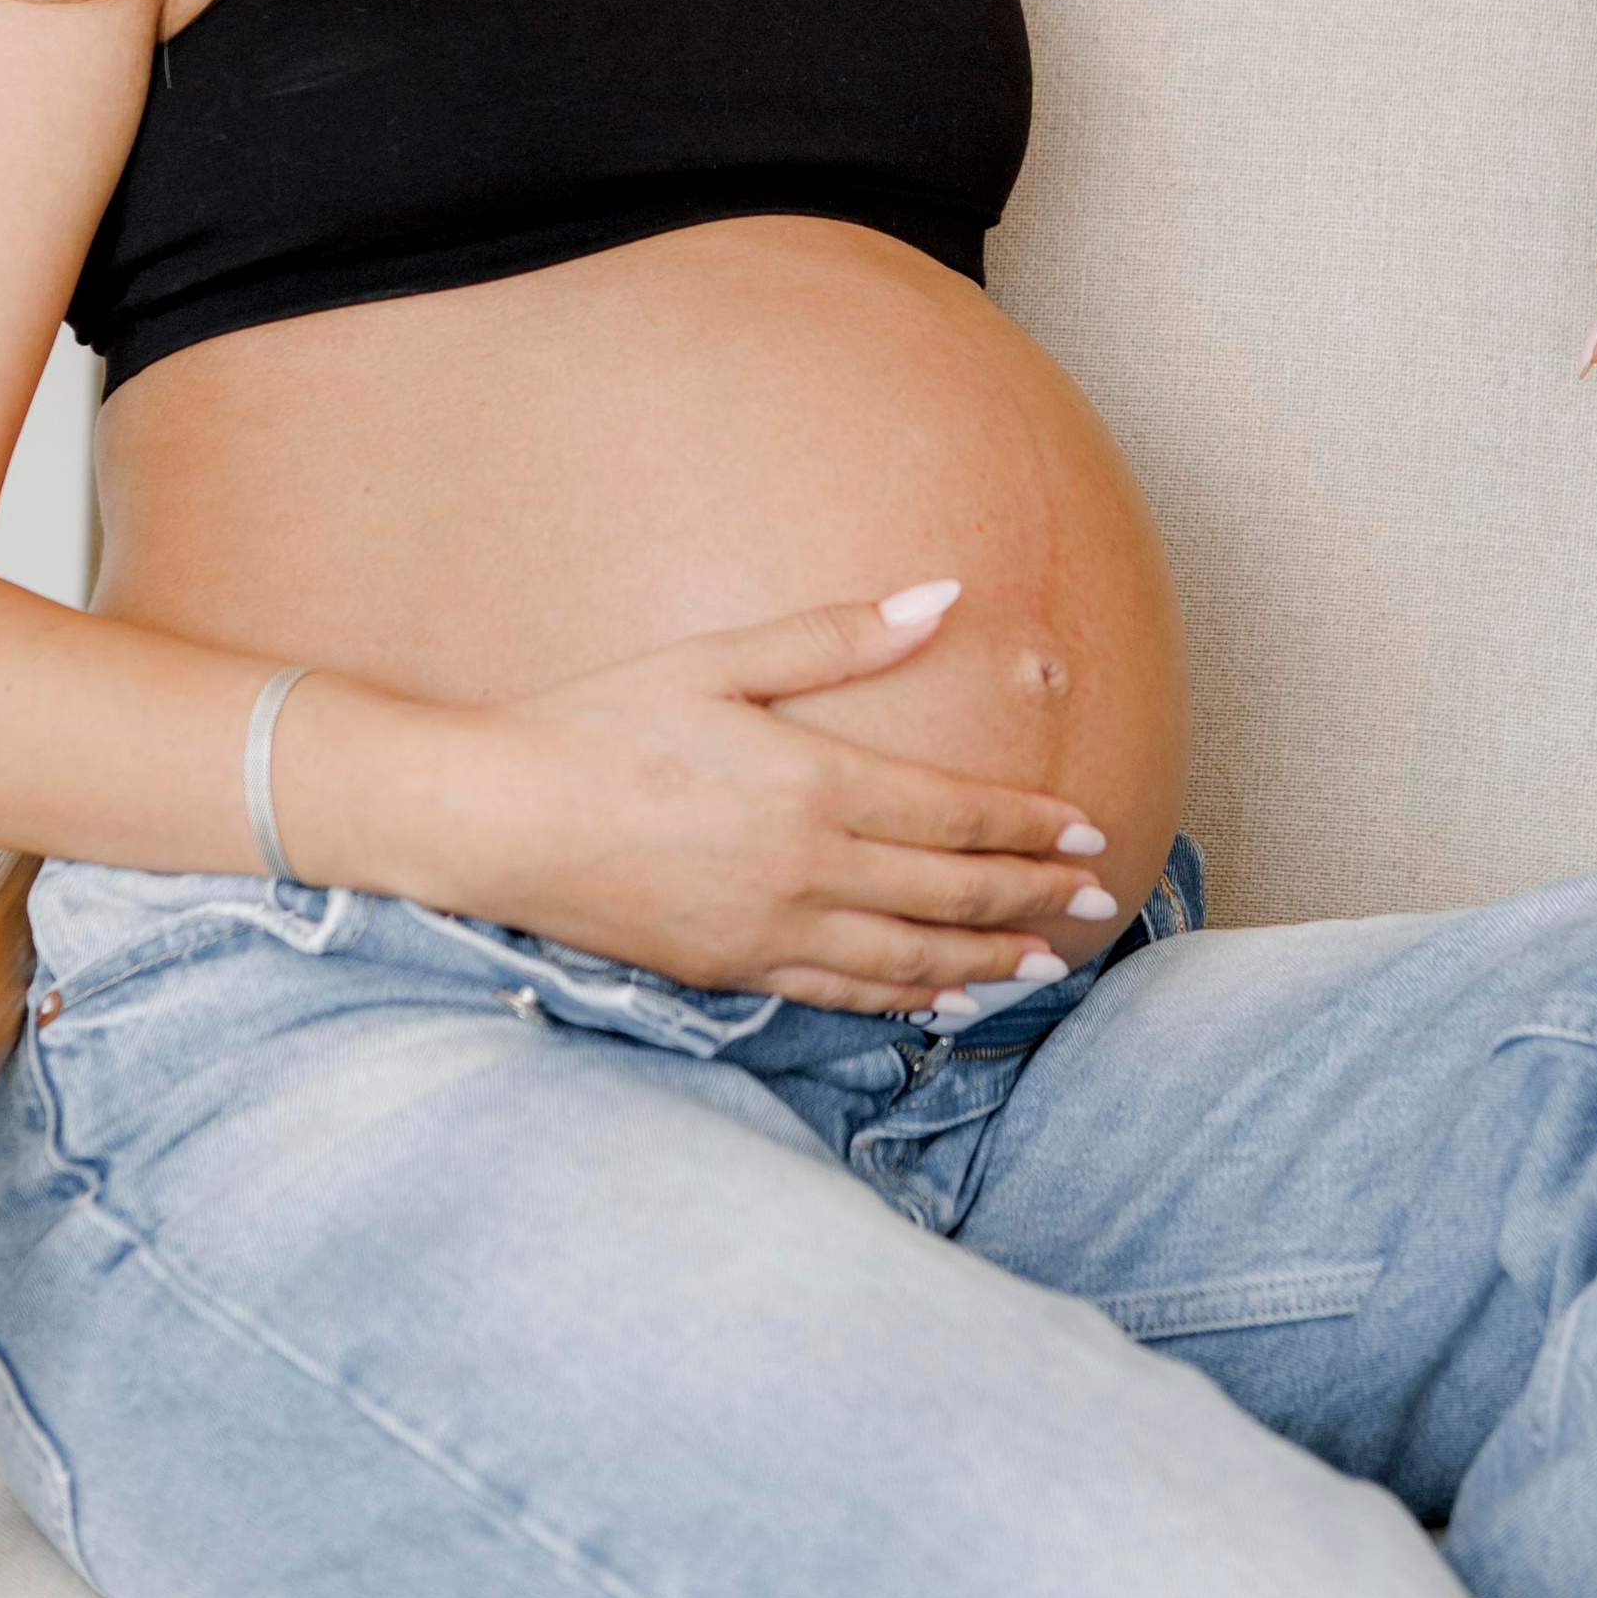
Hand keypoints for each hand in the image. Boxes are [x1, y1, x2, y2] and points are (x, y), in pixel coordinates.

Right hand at [438, 580, 1118, 1010]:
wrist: (498, 821)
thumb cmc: (603, 722)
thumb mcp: (718, 659)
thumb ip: (835, 636)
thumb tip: (939, 596)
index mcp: (812, 782)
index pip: (953, 812)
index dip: (1028, 824)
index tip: (1088, 830)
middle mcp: (806, 867)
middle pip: (949, 889)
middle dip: (1032, 895)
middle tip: (1098, 899)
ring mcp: (770, 930)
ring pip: (909, 957)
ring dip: (988, 958)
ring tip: (1046, 963)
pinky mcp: (731, 972)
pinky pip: (843, 994)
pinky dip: (908, 999)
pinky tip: (944, 1001)